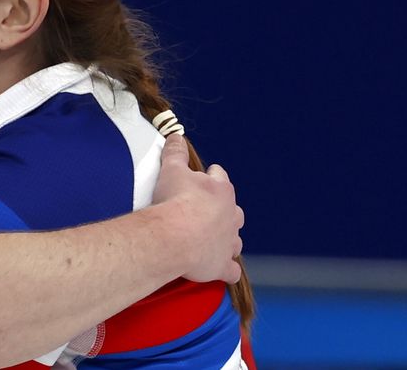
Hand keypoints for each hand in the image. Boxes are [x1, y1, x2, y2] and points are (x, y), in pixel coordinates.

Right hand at [152, 134, 243, 283]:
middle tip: (205, 211)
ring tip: (212, 240)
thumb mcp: (172, 169)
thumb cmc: (175, 202)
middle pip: (233, 210)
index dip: (211, 176)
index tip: (205, 177)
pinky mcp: (222, 264)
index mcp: (221, 190)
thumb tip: (176, 136)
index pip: (220, 177)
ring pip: (235, 240)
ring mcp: (228, 242)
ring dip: (226, 239)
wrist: (174, 236)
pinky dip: (227, 269)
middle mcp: (231, 216)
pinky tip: (221, 269)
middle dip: (222, 210)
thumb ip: (175, 152)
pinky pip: (231, 270)